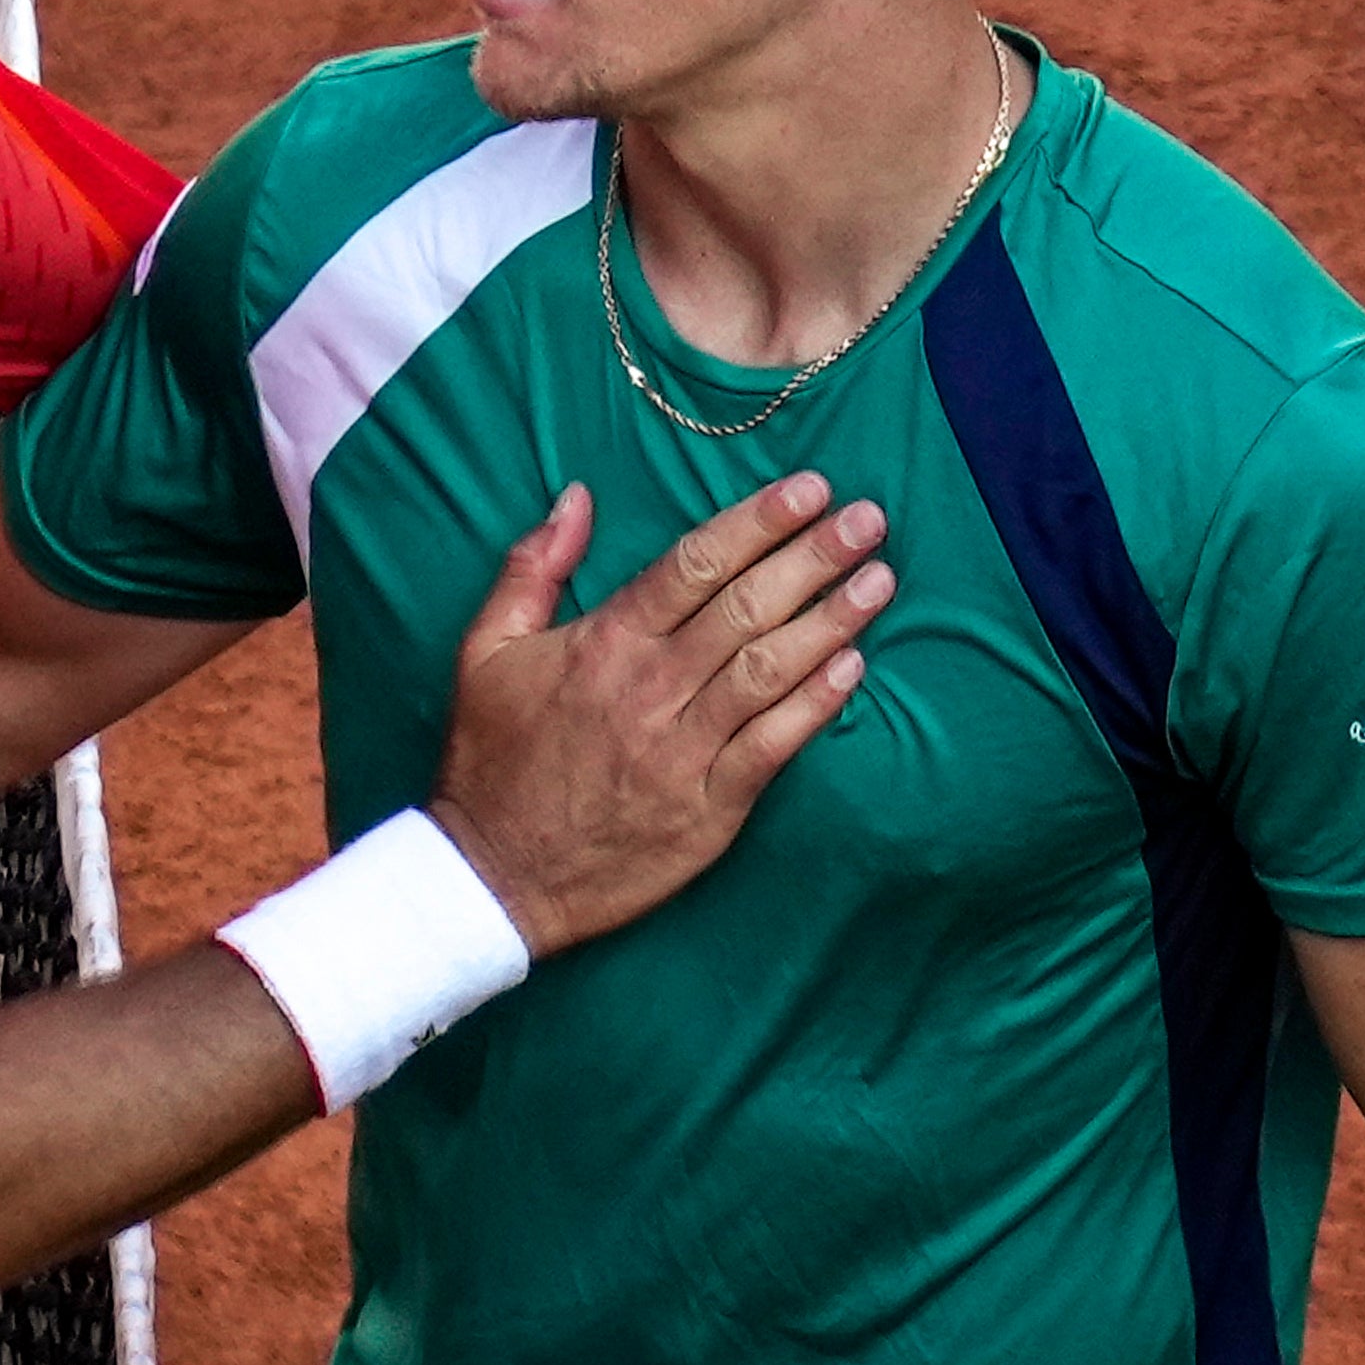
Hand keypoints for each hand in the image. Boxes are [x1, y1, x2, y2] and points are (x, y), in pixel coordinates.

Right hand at [423, 475, 887, 955]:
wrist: (492, 875)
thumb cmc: (491, 760)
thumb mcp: (485, 651)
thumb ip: (531, 568)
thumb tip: (576, 498)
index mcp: (603, 642)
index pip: (694, 564)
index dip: (758, 521)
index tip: (809, 489)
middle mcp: (649, 688)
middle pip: (746, 606)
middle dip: (814, 557)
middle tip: (867, 518)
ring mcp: (682, 751)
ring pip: (770, 670)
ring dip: (832, 620)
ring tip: (880, 580)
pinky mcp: (706, 810)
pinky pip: (772, 747)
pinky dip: (815, 705)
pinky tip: (854, 669)